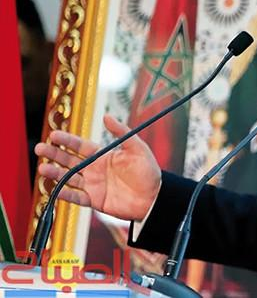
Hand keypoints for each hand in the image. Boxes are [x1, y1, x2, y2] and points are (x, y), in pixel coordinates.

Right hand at [35, 114, 161, 220]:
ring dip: (55, 174)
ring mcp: (93, 185)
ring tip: (42, 168)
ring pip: (69, 178)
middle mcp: (95, 169)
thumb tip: (106, 116)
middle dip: (54, 154)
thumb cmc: (148, 171)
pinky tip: (55, 190)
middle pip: (70, 160)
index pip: (80, 146)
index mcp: (103, 156)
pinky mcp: (95, 200)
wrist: (155, 197)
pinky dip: (65, 194)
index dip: (67, 140)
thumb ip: (122, 133)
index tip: (53, 134)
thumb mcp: (137, 148)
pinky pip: (77, 197)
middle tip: (39, 148)